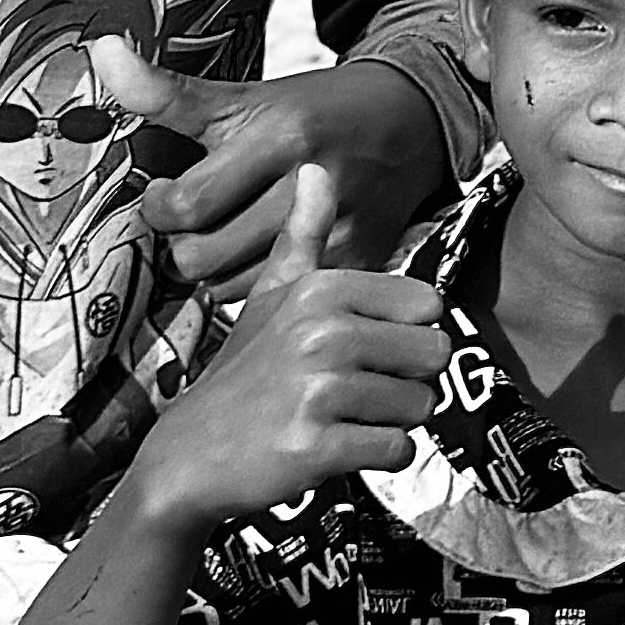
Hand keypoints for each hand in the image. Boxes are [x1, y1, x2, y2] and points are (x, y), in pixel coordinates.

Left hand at [108, 49, 448, 290]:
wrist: (411, 124)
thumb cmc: (314, 112)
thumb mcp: (243, 95)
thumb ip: (166, 90)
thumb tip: (102, 52)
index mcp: (281, 137)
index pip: (187, 206)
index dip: (159, 207)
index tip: (165, 193)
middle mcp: (313, 187)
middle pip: (204, 258)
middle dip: (185, 244)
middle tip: (196, 221)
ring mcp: (340, 232)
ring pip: (233, 288)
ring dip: (219, 269)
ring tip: (231, 235)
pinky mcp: (359, 264)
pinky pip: (276, 297)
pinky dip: (258, 283)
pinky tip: (263, 254)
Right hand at [126, 166, 452, 534]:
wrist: (190, 454)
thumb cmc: (243, 374)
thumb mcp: (269, 295)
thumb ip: (302, 235)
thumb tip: (315, 168)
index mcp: (322, 291)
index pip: (429, 306)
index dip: (406, 334)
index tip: (365, 348)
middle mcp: (323, 333)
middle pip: (434, 356)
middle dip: (407, 380)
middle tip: (356, 390)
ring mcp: (319, 391)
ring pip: (421, 407)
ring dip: (391, 420)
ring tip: (340, 417)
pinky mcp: (319, 446)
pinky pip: (400, 451)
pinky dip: (378, 456)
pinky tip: (337, 446)